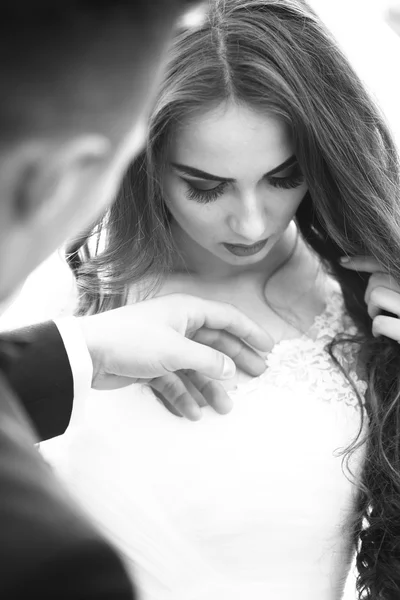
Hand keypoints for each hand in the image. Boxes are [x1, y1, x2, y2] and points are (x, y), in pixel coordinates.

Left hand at [78, 293, 272, 395]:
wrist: (88, 354)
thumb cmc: (133, 341)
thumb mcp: (176, 350)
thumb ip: (208, 360)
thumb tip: (231, 370)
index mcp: (187, 312)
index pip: (227, 318)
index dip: (250, 331)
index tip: (269, 348)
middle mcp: (179, 326)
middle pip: (215, 344)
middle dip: (235, 361)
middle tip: (258, 376)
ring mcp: (165, 347)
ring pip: (195, 367)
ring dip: (209, 387)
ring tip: (224, 408)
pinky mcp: (151, 366)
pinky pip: (174, 381)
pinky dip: (182, 395)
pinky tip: (191, 413)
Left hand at [340, 255, 399, 339]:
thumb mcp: (397, 295)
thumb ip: (386, 280)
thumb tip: (343, 261)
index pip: (383, 263)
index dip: (361, 261)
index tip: (342, 262)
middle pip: (377, 279)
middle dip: (369, 295)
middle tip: (378, 310)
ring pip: (375, 295)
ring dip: (372, 310)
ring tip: (382, 319)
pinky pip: (380, 322)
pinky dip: (376, 329)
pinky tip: (381, 334)